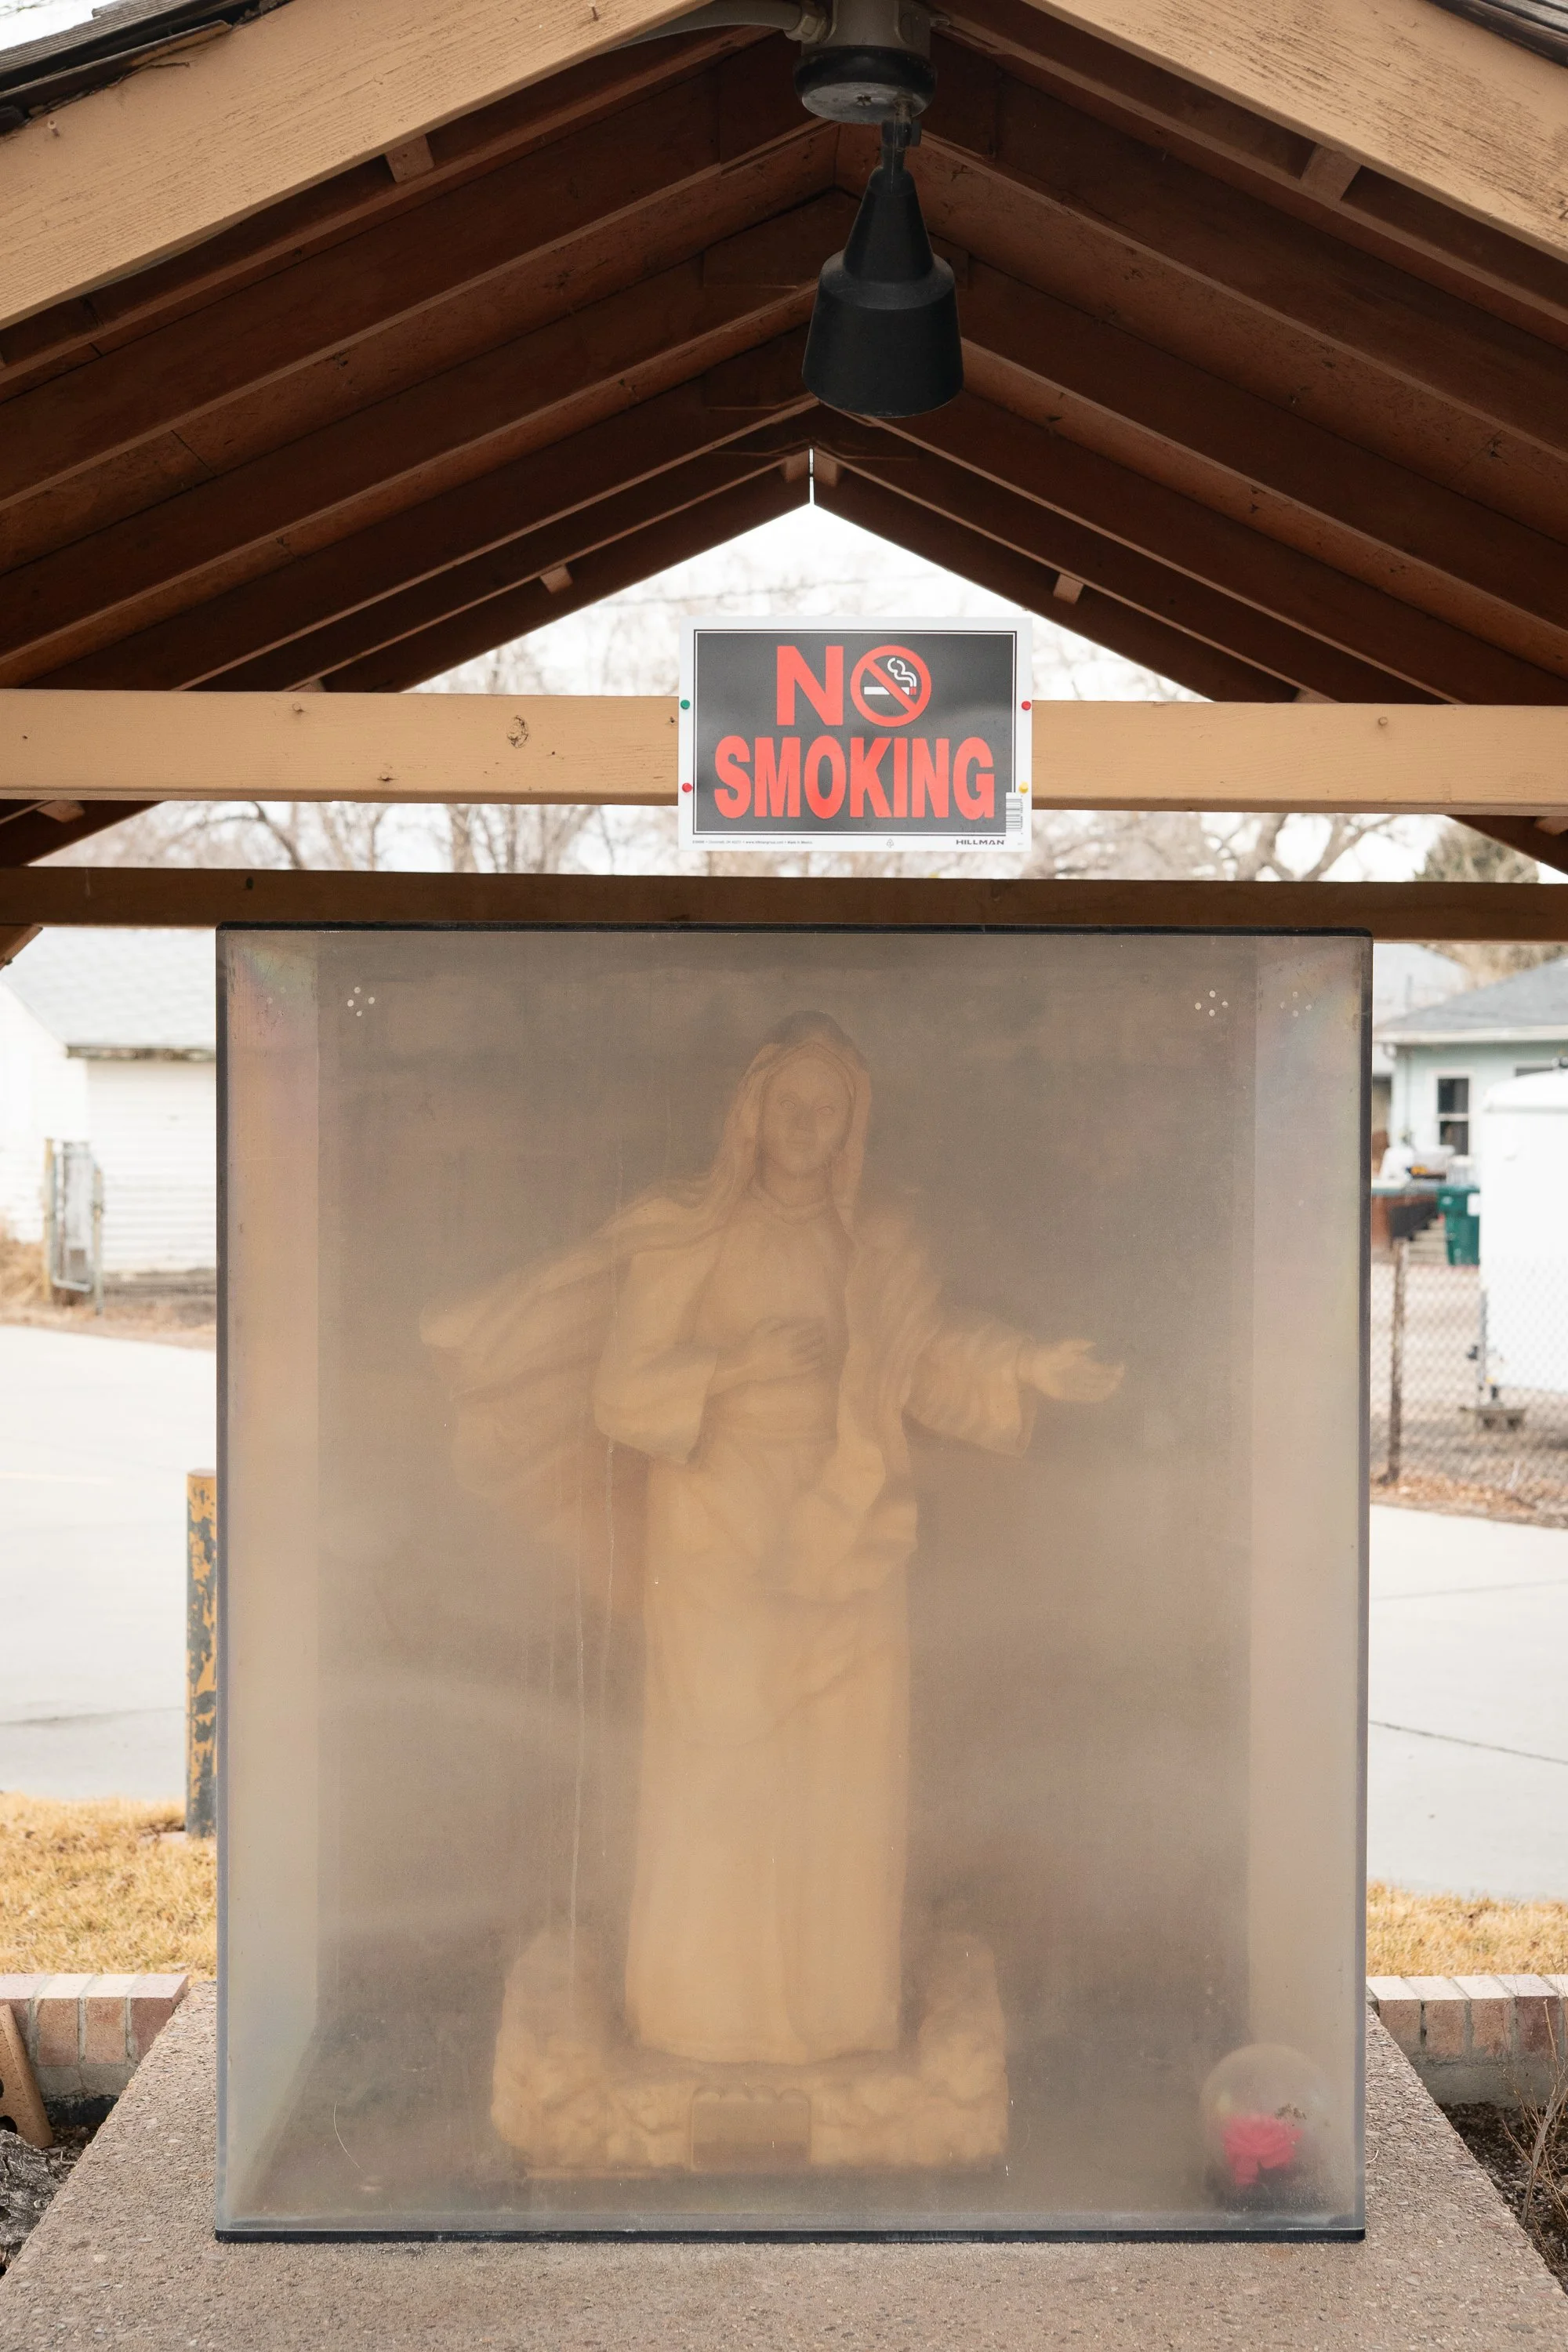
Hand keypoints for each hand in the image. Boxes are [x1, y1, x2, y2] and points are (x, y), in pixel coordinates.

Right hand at [713, 1318, 829, 1391]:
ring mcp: (793, 1361)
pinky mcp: (792, 1371)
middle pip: (811, 1339)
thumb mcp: (762, 1326)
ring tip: (825, 1342)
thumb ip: (777, 1321)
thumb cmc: (753, 1343)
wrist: (746, 1364)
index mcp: (785, 1335)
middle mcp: (792, 1348)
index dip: (815, 1323)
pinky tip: (820, 1358)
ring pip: (813, 1353)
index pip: (806, 1328)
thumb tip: (790, 1322)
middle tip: (825, 1330)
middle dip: (820, 1333)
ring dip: (821, 1346)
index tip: (821, 1320)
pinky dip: (816, 1362)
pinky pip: (808, 1367)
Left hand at [1026, 1337, 1123, 1403]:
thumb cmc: (1049, 1352)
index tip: (1121, 1366)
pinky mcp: (1067, 1394)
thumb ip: (1078, 1343)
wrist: (1032, 1363)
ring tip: (1114, 1385)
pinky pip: (1083, 1397)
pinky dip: (1093, 1396)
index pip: (1101, 1369)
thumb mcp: (1064, 1345)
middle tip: (1119, 1377)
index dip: (1112, 1369)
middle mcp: (1081, 1376)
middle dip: (1111, 1379)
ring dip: (1105, 1388)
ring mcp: (1075, 1385)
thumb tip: (1094, 1344)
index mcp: (1082, 1363)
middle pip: (1100, 1380)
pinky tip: (1101, 1395)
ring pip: (1094, 1389)